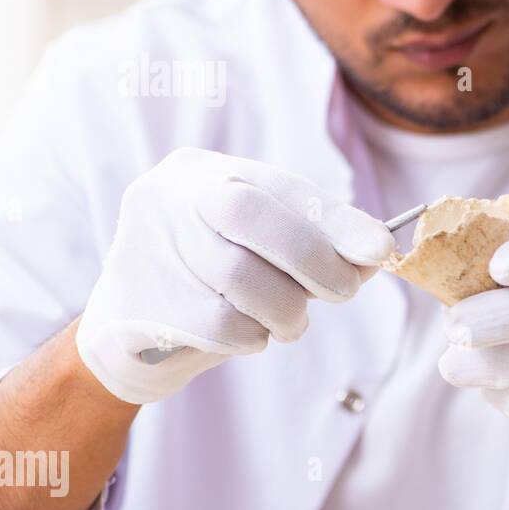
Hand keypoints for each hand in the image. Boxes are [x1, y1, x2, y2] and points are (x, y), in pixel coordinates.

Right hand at [75, 147, 394, 403]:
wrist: (128, 338)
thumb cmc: (212, 285)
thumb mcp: (262, 252)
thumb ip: (314, 244)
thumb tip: (375, 252)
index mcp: (201, 171)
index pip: (280, 186)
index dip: (335, 219)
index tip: (381, 249)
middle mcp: (166, 196)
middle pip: (250, 215)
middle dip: (312, 258)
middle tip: (342, 292)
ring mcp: (144, 245)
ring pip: (239, 276)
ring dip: (286, 310)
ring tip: (289, 322)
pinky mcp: (136, 301)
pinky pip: (220, 323)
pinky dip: (252, 337)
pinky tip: (249, 336)